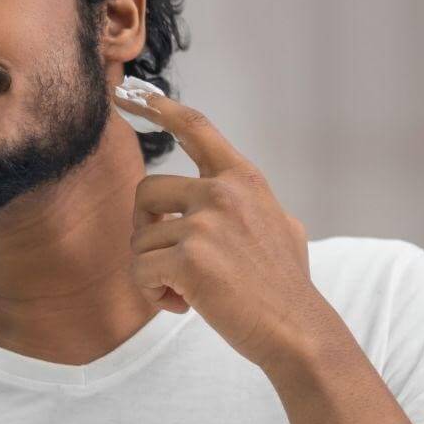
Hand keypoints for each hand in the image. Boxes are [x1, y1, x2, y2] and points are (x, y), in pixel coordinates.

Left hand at [111, 83, 340, 374]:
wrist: (298, 330)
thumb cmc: (284, 285)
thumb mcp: (279, 224)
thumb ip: (244, 202)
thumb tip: (215, 189)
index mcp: (243, 179)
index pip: (195, 127)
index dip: (158, 107)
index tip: (126, 93)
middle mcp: (223, 192)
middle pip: (145, 193)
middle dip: (145, 231)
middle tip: (169, 263)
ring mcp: (205, 223)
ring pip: (140, 241)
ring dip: (155, 272)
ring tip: (189, 291)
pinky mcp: (189, 258)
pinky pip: (140, 271)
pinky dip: (153, 294)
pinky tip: (184, 305)